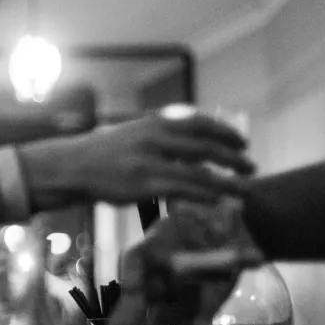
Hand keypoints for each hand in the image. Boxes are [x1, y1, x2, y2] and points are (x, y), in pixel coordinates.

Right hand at [21, 107, 254, 208]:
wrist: (72, 166)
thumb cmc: (105, 153)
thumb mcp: (135, 133)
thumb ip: (163, 135)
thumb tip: (195, 144)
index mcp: (155, 122)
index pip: (200, 123)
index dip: (226, 133)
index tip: (243, 142)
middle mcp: (155, 137)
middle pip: (206, 147)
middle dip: (233, 158)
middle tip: (252, 167)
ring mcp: (150, 161)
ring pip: (200, 172)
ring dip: (228, 182)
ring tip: (246, 190)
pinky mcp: (143, 184)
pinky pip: (183, 190)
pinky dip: (206, 196)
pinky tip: (220, 201)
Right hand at [109, 201, 263, 324]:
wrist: (233, 226)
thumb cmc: (212, 211)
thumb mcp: (214, 215)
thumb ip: (225, 240)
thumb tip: (255, 257)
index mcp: (153, 246)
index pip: (136, 260)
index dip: (132, 274)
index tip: (131, 288)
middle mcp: (158, 275)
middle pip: (140, 298)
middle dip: (129, 316)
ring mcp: (176, 294)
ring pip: (161, 323)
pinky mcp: (198, 308)